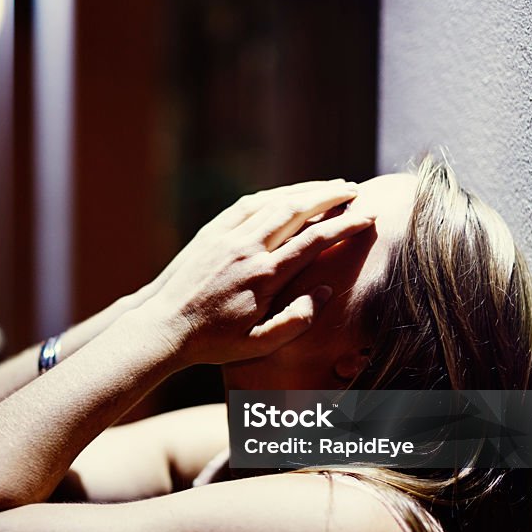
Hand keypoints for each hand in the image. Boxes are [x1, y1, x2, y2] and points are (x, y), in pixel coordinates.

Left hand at [141, 179, 375, 364]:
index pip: (314, 241)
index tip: (367, 217)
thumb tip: (326, 290)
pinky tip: (287, 194)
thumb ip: (297, 320)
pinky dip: (273, 195)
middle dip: (329, 196)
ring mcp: (227, 237)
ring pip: (272, 201)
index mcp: (263, 276)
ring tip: (329, 187)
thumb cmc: (213, 342)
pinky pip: (247, 204)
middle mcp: (247, 249)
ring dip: (303, 190)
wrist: (164, 327)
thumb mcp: (258, 344)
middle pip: (296, 209)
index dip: (345, 226)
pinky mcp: (212, 233)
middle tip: (354, 191)